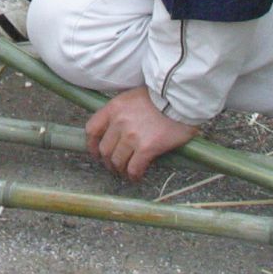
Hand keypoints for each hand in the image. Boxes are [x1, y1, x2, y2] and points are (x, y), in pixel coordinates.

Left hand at [83, 88, 197, 181]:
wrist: (180, 98)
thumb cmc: (160, 97)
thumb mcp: (133, 97)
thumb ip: (122, 112)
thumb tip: (118, 129)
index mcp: (114, 107)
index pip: (92, 129)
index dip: (92, 145)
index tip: (96, 152)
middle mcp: (119, 122)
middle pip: (104, 149)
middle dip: (107, 161)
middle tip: (114, 166)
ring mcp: (131, 136)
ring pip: (117, 161)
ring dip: (120, 170)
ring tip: (126, 172)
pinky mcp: (146, 148)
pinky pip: (134, 168)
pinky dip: (133, 175)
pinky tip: (137, 176)